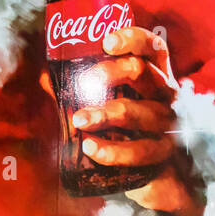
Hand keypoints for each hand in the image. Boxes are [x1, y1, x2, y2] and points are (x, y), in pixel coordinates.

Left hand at [76, 27, 205, 215]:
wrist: (160, 176)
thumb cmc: (131, 130)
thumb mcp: (113, 105)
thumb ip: (82, 91)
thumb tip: (46, 78)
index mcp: (156, 76)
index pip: (152, 48)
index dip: (133, 39)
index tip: (106, 42)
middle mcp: (167, 95)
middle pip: (143, 72)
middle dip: (109, 73)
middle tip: (84, 82)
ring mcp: (168, 124)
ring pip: (138, 113)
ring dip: (105, 115)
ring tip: (79, 120)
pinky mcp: (163, 153)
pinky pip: (138, 150)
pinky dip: (112, 150)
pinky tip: (90, 147)